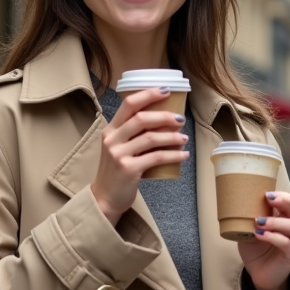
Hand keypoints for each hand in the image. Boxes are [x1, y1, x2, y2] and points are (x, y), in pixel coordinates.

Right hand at [91, 88, 188, 224]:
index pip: (129, 104)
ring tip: (184, 138)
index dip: (148, 95)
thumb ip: (133, 134)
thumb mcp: (119, 147)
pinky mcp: (129, 169)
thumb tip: (164, 120)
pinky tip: (183, 154)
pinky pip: (156, 157)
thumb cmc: (117, 171)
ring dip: (172, 137)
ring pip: (151, 138)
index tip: (166, 91)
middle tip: (180, 119)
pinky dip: (173, 155)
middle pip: (141, 119)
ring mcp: (119, 154)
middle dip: (164, 116)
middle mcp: (112, 139)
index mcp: (110, 129)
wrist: (105, 198)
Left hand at [239, 191, 289, 289]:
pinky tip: (259, 235)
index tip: (266, 193)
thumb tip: (236, 203)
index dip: (281, 196)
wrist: (259, 274)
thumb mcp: (250, 230)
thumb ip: (249, 218)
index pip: (289, 202)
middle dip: (283, 202)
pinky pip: (286, 243)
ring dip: (275, 221)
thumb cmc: (255, 250)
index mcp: (284, 219)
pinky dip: (272, 237)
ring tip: (259, 221)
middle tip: (268, 199)